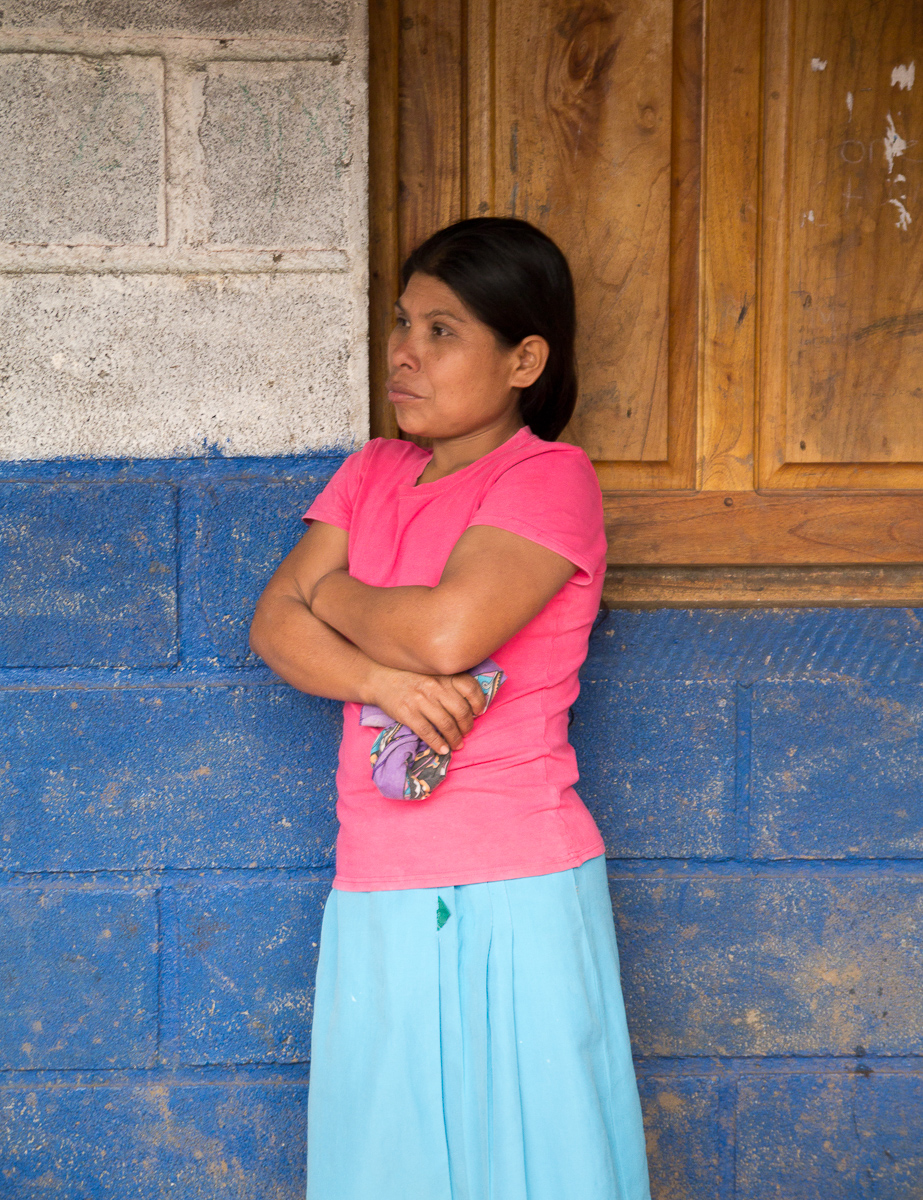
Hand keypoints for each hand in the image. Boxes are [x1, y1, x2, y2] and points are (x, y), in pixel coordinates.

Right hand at [364, 664, 486, 754]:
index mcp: (443, 674)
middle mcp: (434, 686)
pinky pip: (428, 732)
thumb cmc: (411, 676)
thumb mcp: (432, 672)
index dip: (479, 702)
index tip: (479, 712)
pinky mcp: (407, 713)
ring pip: (446, 724)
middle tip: (467, 732)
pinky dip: (438, 744)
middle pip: (461, 710)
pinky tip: (443, 749)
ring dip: (455, 738)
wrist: (380, 678)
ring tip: (457, 744)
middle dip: (467, 726)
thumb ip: (450, 682)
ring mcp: (420, 700)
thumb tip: (471, 702)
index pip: (470, 687)